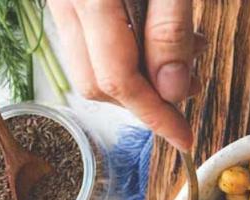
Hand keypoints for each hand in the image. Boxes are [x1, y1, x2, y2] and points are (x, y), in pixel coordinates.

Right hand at [48, 0, 205, 150]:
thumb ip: (170, 33)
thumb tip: (171, 92)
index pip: (117, 80)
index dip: (155, 115)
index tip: (183, 136)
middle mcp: (65, 3)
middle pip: (97, 83)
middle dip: (147, 99)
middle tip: (189, 86)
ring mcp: (60, 1)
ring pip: (92, 67)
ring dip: (140, 78)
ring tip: (185, 54)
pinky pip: (92, 43)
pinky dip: (128, 53)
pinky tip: (159, 37)